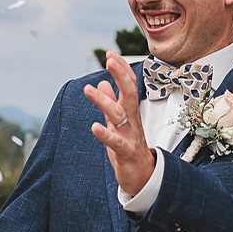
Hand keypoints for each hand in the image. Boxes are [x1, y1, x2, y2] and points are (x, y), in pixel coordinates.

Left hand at [84, 52, 155, 196]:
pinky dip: (105, 134)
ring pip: (119, 115)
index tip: (111, 54)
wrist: (143, 177)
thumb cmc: (129, 148)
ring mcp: (130, 136)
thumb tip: (101, 83)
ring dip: (104, 101)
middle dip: (120, 76)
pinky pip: (116, 142)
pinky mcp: (126, 153)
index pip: (129, 86)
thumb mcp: (117, 123)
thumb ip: (111, 103)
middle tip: (110, 59)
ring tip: (88, 89)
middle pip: (129, 94)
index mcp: (130, 113)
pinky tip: (94, 127)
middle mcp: (132, 121)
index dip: (121, 70)